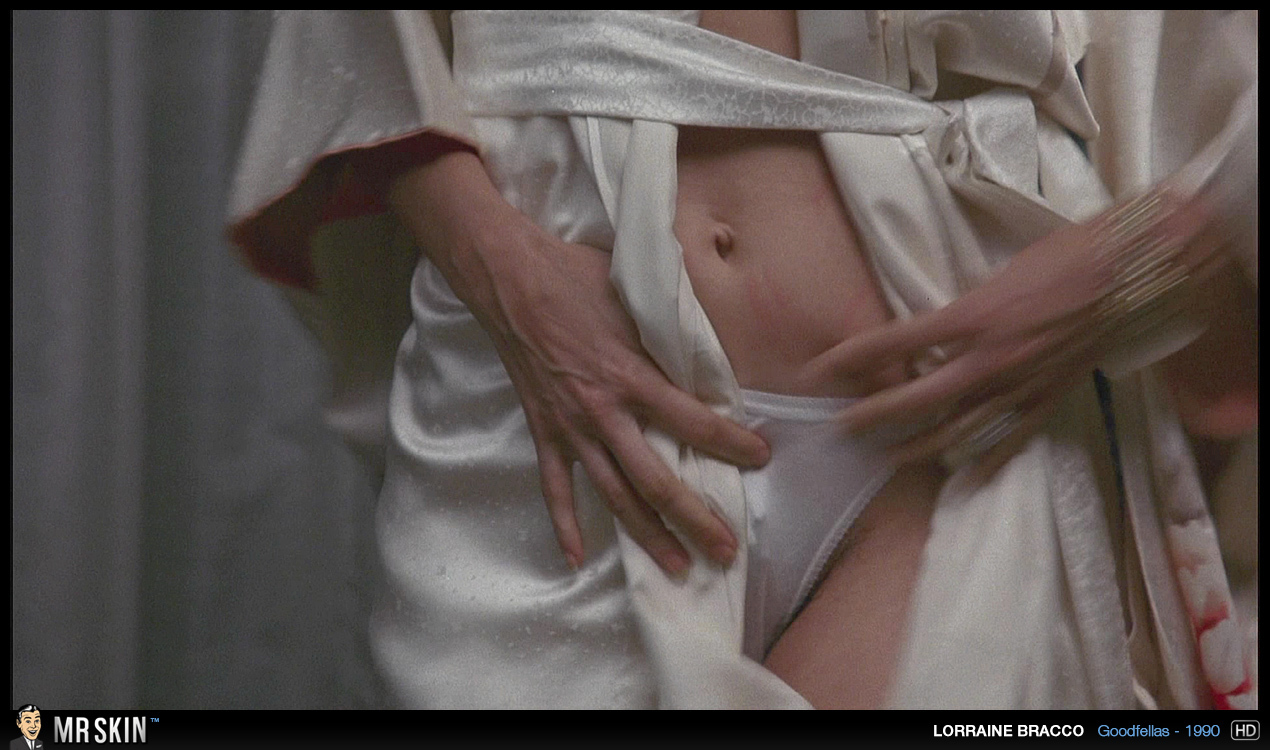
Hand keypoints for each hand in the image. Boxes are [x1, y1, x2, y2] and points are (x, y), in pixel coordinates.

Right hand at [390, 151, 768, 573]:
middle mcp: (602, 412)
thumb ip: (674, 329)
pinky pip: (554, 487)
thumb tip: (712, 345)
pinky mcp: (544, 431)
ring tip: (677, 566)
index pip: (693, 423)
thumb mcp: (637, 297)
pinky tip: (578, 557)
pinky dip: (564, 524)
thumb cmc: (576, 276)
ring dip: (647, 535)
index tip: (761, 457)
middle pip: (656, 481)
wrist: (510, 278)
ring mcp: (570, 428)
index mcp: (631, 376)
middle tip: (726, 550)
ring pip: (613, 495)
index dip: (732, 444)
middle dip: (695, 520)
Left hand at [807, 191, 1225, 479]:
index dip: (852, 358)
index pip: (893, 343)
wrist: (1134, 268)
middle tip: (839, 429)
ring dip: (914, 446)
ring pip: (954, 429)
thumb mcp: (999, 274)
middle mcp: (988, 359)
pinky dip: (984, 462)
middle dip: (871, 416)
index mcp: (971, 316)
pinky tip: (963, 478)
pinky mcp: (1048, 400)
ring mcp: (1019, 385)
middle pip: (914, 398)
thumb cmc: (1067, 254)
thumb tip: (932, 329)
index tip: (820, 370)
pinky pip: (1009, 440)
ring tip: (884, 458)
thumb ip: (963, 309)